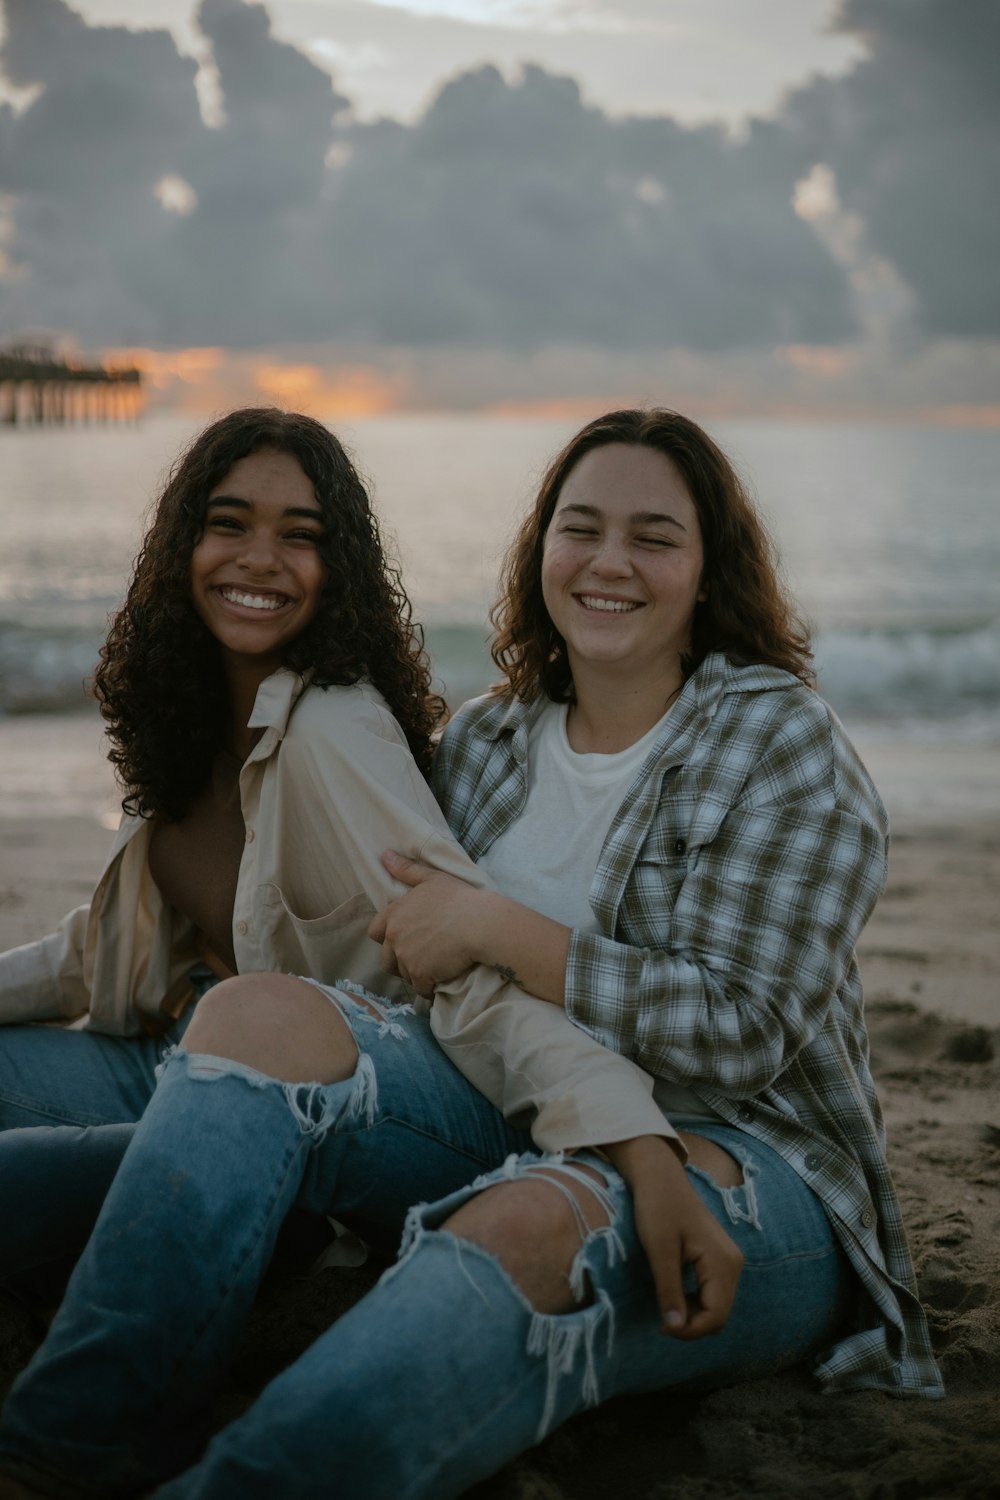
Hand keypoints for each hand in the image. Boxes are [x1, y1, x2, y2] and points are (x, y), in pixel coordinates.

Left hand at [367, 850, 486, 996]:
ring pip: (403, 974)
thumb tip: (384, 855)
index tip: (404, 938)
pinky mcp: (421, 975)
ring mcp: (406, 958)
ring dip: (415, 973)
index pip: (374, 932)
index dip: (386, 937)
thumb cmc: (459, 899)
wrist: (480, 924)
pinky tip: (440, 981)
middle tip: (421, 957)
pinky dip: (429, 987)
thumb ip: (406, 870)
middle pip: (386, 958)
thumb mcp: (432, 878)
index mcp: (395, 914)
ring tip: (434, 967)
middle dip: (399, 960)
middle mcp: (394, 937)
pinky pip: (419, 989)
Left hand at [605, 1136, 742, 1338]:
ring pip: (718, 1305)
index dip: (690, 1330)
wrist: (659, 1176)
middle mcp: (733, 1263)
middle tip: (661, 1318)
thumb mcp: (659, 1251)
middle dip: (692, 1324)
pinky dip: (696, 1301)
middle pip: (721, 1314)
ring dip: (694, 1314)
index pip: (716, 1316)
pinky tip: (675, 1293)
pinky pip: (714, 1292)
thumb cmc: (657, 1208)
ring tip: (666, 1305)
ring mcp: (728, 1259)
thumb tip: (674, 1327)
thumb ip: (669, 1290)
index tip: (660, 1326)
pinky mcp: (719, 1257)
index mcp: (723, 1262)